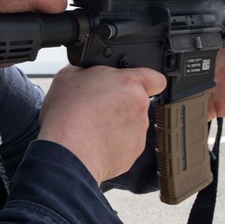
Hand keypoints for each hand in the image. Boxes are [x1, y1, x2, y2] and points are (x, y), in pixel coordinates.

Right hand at [39, 65, 165, 182]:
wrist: (68, 152)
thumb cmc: (68, 114)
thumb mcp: (70, 75)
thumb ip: (90, 70)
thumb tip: (91, 71)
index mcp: (128, 83)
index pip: (156, 78)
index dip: (146, 82)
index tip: (134, 86)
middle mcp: (139, 107)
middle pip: (137, 103)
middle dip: (122, 104)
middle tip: (99, 108)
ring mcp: (139, 132)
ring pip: (131, 125)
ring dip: (117, 125)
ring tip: (92, 127)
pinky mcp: (133, 153)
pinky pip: (125, 145)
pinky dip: (113, 144)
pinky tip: (94, 142)